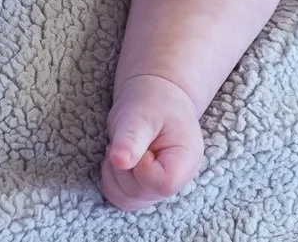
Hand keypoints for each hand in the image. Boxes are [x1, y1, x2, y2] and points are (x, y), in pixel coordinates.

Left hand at [101, 73, 204, 211]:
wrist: (155, 98)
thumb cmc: (152, 103)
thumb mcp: (141, 115)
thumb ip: (132, 138)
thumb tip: (119, 160)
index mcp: (186, 159)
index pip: (163, 183)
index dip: (142, 166)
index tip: (142, 145)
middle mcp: (177, 180)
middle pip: (142, 193)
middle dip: (125, 166)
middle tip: (128, 140)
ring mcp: (159, 189)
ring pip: (127, 199)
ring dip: (115, 173)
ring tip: (124, 147)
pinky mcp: (144, 191)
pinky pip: (120, 198)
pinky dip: (111, 179)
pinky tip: (119, 158)